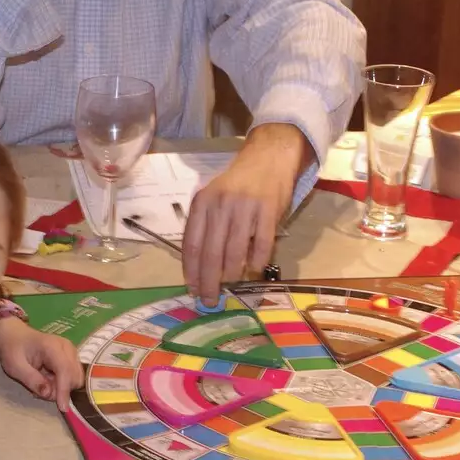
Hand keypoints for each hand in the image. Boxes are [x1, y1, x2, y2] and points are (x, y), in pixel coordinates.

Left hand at [0, 317, 82, 410]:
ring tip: (41, 382)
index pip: (65, 370)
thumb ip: (32, 380)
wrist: (13, 335)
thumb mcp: (15, 366)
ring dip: (60, 387)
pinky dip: (60, 383)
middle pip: (75, 377)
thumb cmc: (12, 349)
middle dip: (60, 389)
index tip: (62, 408)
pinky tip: (46, 379)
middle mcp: (67, 348)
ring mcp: (71, 353)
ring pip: (75, 379)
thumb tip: (49, 394)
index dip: (64, 390)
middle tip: (38, 388)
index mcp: (52, 346)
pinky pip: (72, 377)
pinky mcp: (71, 358)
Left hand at [182, 124, 310, 303]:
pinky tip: (253, 269)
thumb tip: (199, 269)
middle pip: (211, 254)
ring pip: (234, 253)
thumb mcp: (212, 200)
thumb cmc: (236, 185)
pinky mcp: (268, 211)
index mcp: (202, 204)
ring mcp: (244, 208)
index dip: (191, 271)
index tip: (192, 289)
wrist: (268, 159)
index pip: (192, 245)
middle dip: (209, 282)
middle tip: (210, 300)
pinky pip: (261, 245)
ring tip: (231, 288)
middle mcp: (220, 205)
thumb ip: (205, 228)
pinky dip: (256, 262)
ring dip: (232, 276)